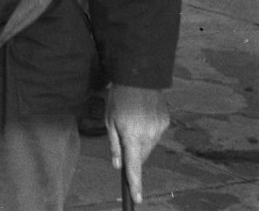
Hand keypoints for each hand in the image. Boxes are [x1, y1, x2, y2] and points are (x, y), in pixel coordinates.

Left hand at [107, 84, 169, 203]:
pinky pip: (155, 134)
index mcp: (132, 137)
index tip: (137, 198)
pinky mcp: (165, 122)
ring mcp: (160, 129)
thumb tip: (118, 166)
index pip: (134, 166)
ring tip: (132, 121)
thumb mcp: (109, 121)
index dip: (135, 184)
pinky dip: (148, 131)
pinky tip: (142, 116)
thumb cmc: (118, 98)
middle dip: (133, 155)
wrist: (138, 77)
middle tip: (124, 139)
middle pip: (141, 156)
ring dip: (140, 141)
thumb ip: (114, 145)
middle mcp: (149, 136)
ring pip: (149, 145)